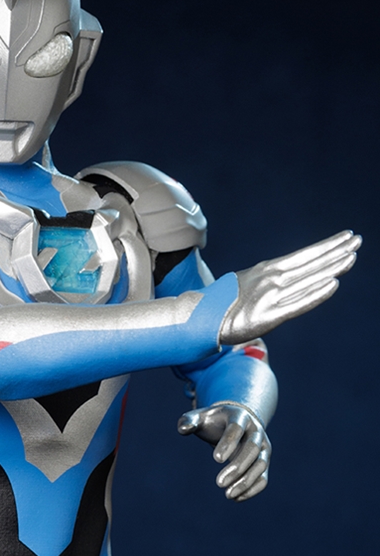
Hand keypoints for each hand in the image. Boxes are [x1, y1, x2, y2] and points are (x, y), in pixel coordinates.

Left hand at [178, 403, 270, 501]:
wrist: (237, 422)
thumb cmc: (214, 421)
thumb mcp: (201, 417)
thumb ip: (189, 420)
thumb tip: (183, 428)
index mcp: (240, 416)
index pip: (236, 428)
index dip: (228, 443)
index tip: (215, 459)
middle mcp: (255, 431)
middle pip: (252, 449)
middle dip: (238, 467)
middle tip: (218, 483)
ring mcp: (262, 447)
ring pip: (260, 465)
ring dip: (246, 481)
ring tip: (228, 495)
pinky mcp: (263, 461)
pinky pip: (263, 477)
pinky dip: (252, 489)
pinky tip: (236, 498)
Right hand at [220, 231, 360, 343]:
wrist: (199, 318)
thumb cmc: (222, 304)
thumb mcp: (247, 284)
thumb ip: (268, 282)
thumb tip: (282, 278)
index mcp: (267, 270)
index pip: (304, 255)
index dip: (327, 246)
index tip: (345, 237)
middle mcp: (271, 279)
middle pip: (310, 263)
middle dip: (336, 251)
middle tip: (357, 239)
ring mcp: (271, 296)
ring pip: (308, 279)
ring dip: (332, 267)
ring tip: (352, 257)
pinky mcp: (269, 316)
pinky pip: (298, 304)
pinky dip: (317, 293)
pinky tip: (333, 284)